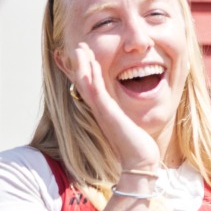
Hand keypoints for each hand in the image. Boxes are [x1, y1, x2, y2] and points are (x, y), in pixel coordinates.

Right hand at [68, 43, 162, 173]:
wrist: (139, 162)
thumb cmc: (137, 146)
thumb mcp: (129, 126)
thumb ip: (125, 117)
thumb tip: (128, 115)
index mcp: (103, 111)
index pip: (88, 88)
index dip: (79, 74)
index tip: (73, 59)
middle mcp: (99, 110)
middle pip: (82, 83)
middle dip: (76, 65)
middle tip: (71, 48)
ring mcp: (102, 111)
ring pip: (86, 83)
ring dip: (81, 65)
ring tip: (78, 48)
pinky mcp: (109, 113)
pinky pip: (97, 91)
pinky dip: (92, 76)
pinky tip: (90, 64)